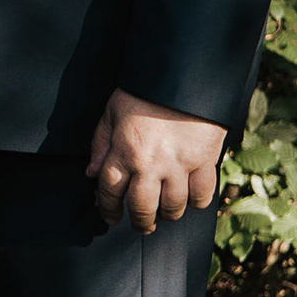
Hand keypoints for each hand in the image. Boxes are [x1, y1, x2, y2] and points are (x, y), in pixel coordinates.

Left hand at [87, 88, 225, 234]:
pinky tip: (191, 198)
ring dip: (167, 215)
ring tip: (165, 213)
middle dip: (139, 221)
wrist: (186, 72)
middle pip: (141, 208)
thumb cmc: (146, 89)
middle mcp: (150, 163)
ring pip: (173, 207)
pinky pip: (202, 194)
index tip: (110, 217)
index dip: (108, 209)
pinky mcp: (205, 160)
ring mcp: (179, 164)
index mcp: (124, 150)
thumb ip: (101, 142)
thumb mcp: (113, 110)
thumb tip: (92, 173)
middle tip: (141, 224)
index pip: (109, 191)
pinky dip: (197, 202)